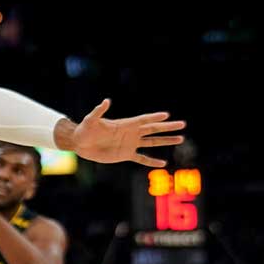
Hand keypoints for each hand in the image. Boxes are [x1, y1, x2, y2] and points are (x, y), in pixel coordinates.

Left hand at [68, 99, 185, 166]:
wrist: (81, 144)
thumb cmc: (85, 129)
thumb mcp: (91, 120)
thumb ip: (99, 111)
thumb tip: (105, 101)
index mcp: (125, 124)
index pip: (143, 120)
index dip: (154, 117)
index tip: (167, 115)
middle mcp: (131, 133)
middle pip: (153, 129)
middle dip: (168, 127)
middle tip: (182, 124)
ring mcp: (130, 144)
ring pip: (152, 142)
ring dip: (165, 141)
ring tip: (180, 138)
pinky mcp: (126, 155)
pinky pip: (142, 158)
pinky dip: (151, 161)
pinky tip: (163, 163)